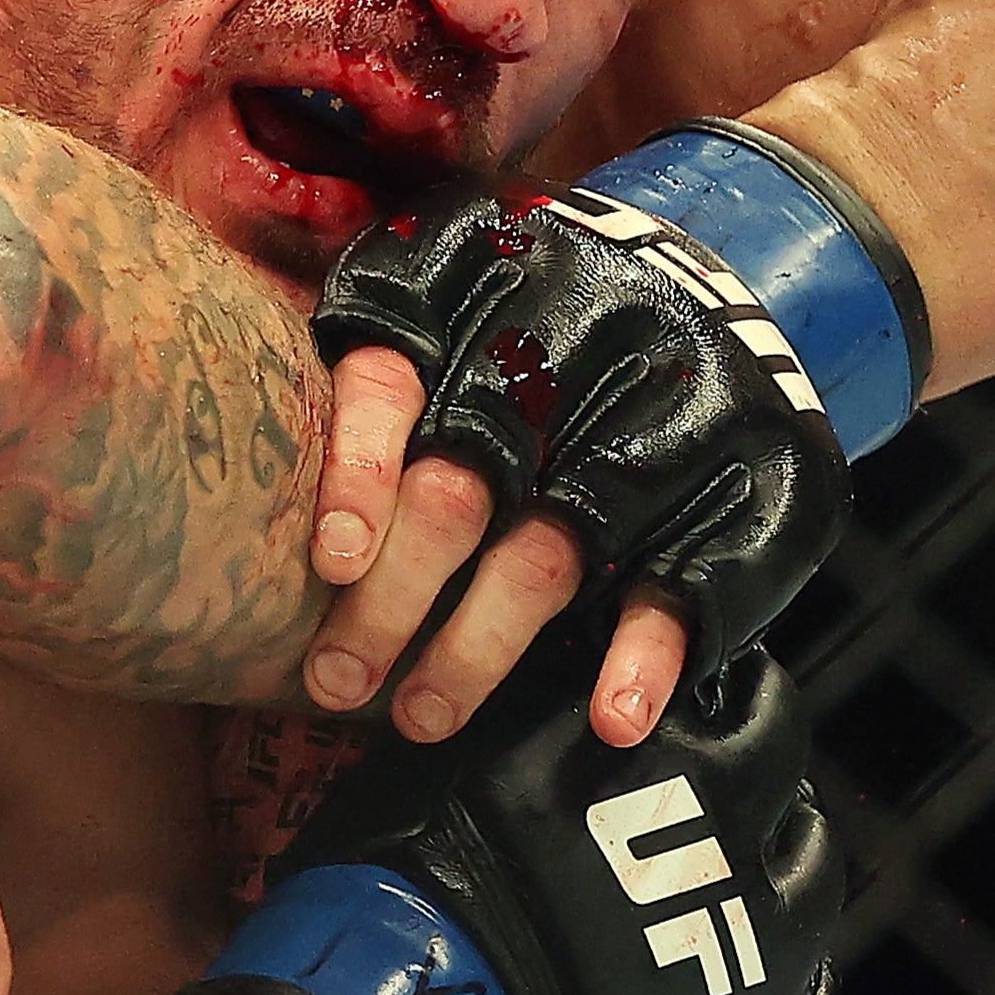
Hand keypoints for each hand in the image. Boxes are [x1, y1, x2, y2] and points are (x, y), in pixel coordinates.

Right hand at [158, 615, 843, 994]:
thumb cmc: (429, 868)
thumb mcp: (478, 741)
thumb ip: (554, 698)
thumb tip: (583, 647)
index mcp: (684, 758)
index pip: (755, 702)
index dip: (732, 700)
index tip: (716, 701)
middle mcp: (742, 844)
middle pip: (793, 793)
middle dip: (765, 787)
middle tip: (724, 796)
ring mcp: (767, 953)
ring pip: (814, 888)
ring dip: (782, 876)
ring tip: (732, 885)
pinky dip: (787, 990)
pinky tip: (738, 983)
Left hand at [310, 123, 926, 731]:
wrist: (703, 278)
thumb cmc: (523, 315)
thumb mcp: (438, 290)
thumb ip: (367, 369)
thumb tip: (265, 496)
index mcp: (466, 305)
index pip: (391, 385)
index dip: (358, 473)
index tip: (333, 563)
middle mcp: (555, 363)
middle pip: (456, 493)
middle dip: (389, 603)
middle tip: (334, 683)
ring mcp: (646, 429)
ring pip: (546, 556)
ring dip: (478, 649)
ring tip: (421, 717)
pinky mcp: (729, 487)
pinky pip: (685, 580)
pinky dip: (647, 653)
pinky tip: (612, 716)